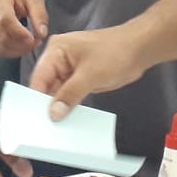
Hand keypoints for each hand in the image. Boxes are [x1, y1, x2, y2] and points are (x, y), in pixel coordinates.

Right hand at [0, 0, 48, 56]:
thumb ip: (39, 15)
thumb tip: (42, 34)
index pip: (5, 20)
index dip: (20, 33)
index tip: (34, 38)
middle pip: (3, 36)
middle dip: (22, 44)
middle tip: (37, 42)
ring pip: (0, 46)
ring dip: (18, 50)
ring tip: (31, 44)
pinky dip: (12, 52)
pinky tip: (22, 46)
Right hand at [29, 25, 146, 120]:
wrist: (140, 48)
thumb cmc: (116, 52)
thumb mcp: (91, 74)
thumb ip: (70, 94)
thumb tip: (54, 113)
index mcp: (56, 50)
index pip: (39, 77)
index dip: (36, 98)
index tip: (36, 119)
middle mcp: (59, 59)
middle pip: (46, 86)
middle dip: (47, 105)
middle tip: (45, 128)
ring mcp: (69, 69)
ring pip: (57, 93)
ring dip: (58, 108)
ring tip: (55, 128)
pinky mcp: (80, 78)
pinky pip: (69, 95)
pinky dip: (69, 106)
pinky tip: (67, 120)